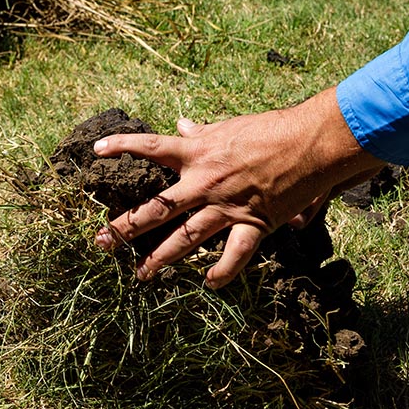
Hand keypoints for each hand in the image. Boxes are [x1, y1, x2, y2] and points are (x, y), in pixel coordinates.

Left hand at [92, 88, 385, 288]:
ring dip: (162, 258)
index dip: (121, 146)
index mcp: (197, 153)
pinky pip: (235, 254)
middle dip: (127, 226)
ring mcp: (227, 206)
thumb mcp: (228, 127)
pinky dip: (223, 271)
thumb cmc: (270, 129)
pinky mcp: (255, 222)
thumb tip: (181, 124)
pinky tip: (208, 284)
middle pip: (157, 207)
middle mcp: (205, 182)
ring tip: (140, 274)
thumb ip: (201, 133)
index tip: (96, 150)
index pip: (150, 147)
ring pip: (187, 237)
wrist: (312, 141)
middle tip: (102, 241)